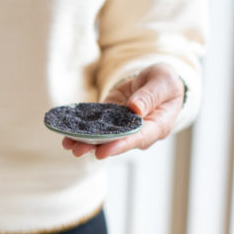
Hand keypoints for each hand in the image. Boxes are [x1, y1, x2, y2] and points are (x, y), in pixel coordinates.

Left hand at [61, 63, 185, 159]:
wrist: (157, 81)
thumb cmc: (165, 82)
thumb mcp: (163, 82)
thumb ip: (150, 95)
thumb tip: (135, 109)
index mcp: (157, 126)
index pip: (137, 139)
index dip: (119, 146)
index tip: (102, 152)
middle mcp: (139, 131)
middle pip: (117, 142)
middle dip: (97, 146)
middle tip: (77, 151)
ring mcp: (124, 126)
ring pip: (104, 137)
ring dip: (86, 141)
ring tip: (67, 144)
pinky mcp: (112, 119)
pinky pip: (97, 125)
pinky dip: (83, 128)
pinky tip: (68, 132)